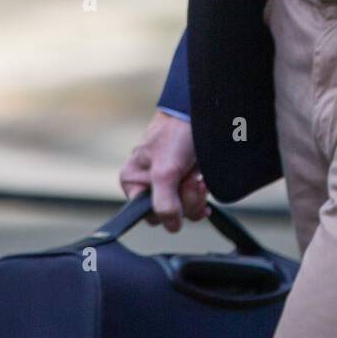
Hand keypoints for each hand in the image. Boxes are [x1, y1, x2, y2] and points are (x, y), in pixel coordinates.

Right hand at [119, 110, 210, 232]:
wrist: (198, 111)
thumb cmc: (175, 133)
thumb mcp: (165, 172)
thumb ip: (163, 204)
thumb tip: (171, 226)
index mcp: (133, 181)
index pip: (148, 215)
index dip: (167, 210)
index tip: (178, 194)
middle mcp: (148, 183)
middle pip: (168, 213)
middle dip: (185, 200)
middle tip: (190, 179)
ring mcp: (169, 181)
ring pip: (183, 209)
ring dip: (195, 196)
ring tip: (198, 176)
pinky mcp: (185, 178)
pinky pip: (194, 200)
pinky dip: (201, 194)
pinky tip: (204, 182)